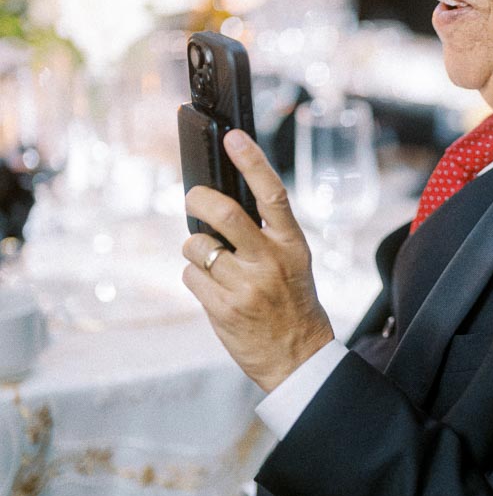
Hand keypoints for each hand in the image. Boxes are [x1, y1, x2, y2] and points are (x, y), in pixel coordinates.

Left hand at [182, 130, 334, 391]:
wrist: (299, 357)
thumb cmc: (292, 303)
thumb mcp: (293, 262)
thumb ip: (264, 234)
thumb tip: (219, 203)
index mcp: (292, 245)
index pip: (272, 194)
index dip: (252, 161)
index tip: (234, 137)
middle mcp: (270, 262)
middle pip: (224, 214)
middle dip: (198, 200)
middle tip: (193, 198)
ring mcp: (245, 287)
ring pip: (196, 247)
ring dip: (195, 250)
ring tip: (213, 265)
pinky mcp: (223, 309)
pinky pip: (189, 277)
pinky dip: (194, 277)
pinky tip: (213, 289)